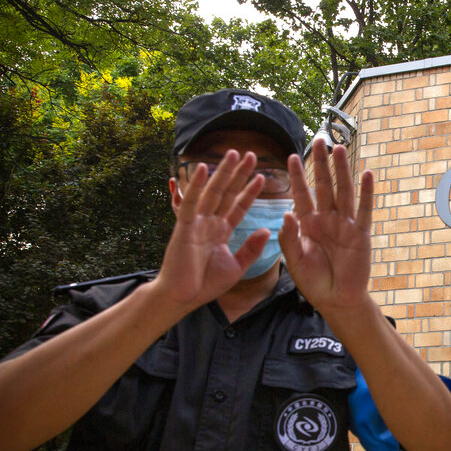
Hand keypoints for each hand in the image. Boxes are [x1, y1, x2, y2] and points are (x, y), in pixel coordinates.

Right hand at [154, 150, 269, 310]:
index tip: (262, 177)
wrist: (184, 297)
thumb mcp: (237, 265)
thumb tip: (266, 230)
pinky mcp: (184, 226)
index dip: (249, 191)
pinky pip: (191, 202)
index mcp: (220, 231)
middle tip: (252, 154)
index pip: (238, 206)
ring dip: (222, 172)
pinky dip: (196, 186)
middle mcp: (209, 222)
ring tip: (233, 153)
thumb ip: (251, 248)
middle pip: (227, 193)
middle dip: (239, 174)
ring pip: (211, 192)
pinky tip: (202, 168)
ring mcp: (196, 222)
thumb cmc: (206, 284)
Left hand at [279, 139, 374, 313]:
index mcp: (308, 224)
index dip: (297, 176)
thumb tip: (286, 212)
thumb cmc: (314, 283)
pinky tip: (367, 174)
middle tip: (320, 139)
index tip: (290, 156)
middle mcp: (327, 219)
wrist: (337, 300)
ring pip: (343, 192)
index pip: (301, 194)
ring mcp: (345, 225)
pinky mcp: (361, 234)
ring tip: (340, 148)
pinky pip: (364, 210)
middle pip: (324, 186)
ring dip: (342, 171)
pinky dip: (366, 193)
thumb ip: (289, 238)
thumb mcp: (294, 261)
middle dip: (321, 164)